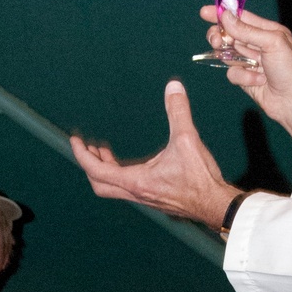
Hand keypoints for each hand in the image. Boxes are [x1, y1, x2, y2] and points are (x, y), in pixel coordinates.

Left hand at [70, 80, 237, 228]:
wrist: (216, 204)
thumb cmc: (200, 178)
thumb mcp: (187, 139)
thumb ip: (178, 112)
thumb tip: (173, 87)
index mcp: (137, 181)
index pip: (97, 171)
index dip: (82, 155)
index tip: (75, 141)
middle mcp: (137, 193)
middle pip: (100, 184)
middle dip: (90, 164)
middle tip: (87, 147)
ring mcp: (145, 198)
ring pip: (113, 187)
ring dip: (105, 169)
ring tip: (104, 151)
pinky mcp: (154, 198)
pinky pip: (127, 188)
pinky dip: (120, 174)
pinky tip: (133, 163)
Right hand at [200, 6, 291, 167]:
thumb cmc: (290, 69)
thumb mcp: (272, 43)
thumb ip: (247, 30)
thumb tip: (225, 16)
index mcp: (267, 32)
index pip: (240, 17)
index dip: (222, 14)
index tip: (204, 12)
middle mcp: (258, 45)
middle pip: (229, 35)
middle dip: (220, 37)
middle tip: (216, 41)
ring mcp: (250, 62)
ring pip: (227, 54)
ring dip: (234, 60)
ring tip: (246, 65)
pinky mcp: (245, 78)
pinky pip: (232, 73)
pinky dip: (243, 77)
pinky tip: (258, 81)